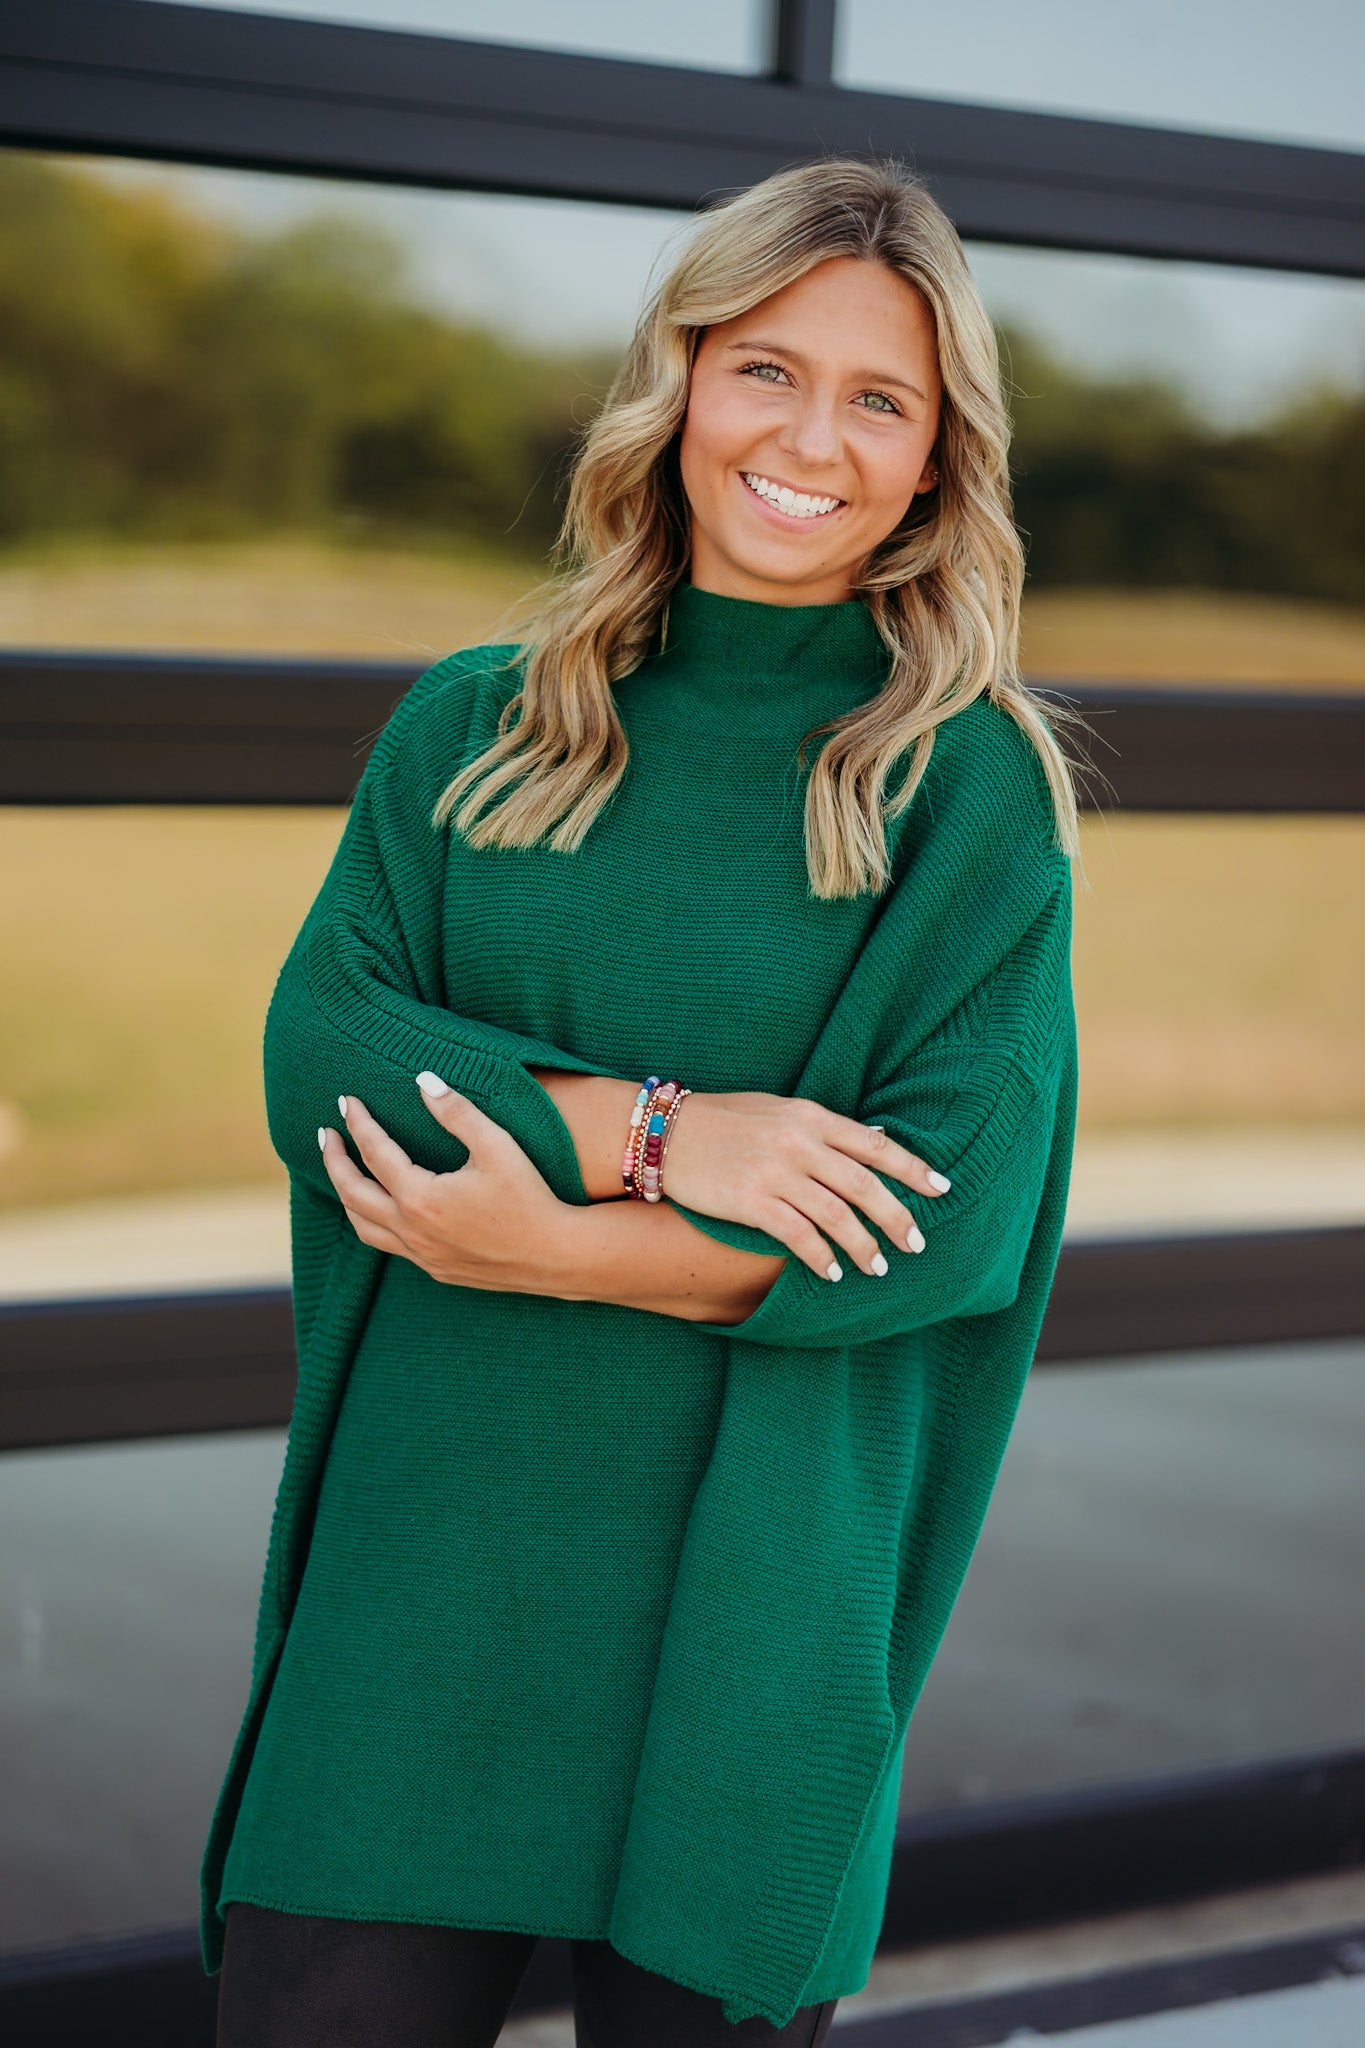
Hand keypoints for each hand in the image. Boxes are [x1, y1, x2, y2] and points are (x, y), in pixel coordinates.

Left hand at [317, 1075, 564, 1290]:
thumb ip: (456, 1112)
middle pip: (352, 1192)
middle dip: (334, 1160)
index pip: (375, 1153)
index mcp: (420, 1198)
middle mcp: (412, 1230)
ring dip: (347, 1195)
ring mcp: (421, 1254)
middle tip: (326, 1133)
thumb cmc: (530, 1197)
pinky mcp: (435, 1268)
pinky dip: (371, 1221)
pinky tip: (381, 1208)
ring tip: (343, 1171)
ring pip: (363, 1226)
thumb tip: (423, 1079)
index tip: (346, 1101)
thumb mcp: (497, 1146)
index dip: (358, 1123)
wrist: (556, 1256)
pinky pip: (388, 1245)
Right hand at [661, 1091, 951, 1282]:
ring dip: (863, 1246)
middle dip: (896, 1218)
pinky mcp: (750, 1201)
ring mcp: (775, 1172)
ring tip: (878, 1268)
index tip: (941, 1189)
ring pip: (837, 1215)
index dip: (912, 1168)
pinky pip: (798, 1235)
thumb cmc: (723, 1120)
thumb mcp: (778, 1109)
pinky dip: (821, 1257)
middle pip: (865, 1185)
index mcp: (810, 1116)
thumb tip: (875, 1142)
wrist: (664, 1132)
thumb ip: (823, 1128)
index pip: (875, 1145)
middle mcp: (799, 1142)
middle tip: (916, 1244)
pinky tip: (832, 1273)